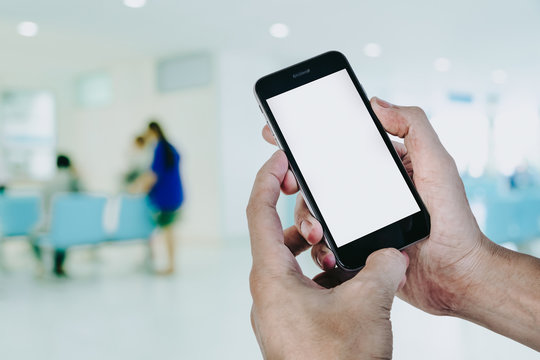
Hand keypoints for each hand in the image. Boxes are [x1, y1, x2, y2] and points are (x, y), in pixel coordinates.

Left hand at [247, 151, 408, 358]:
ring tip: (343, 248)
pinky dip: (321, 274)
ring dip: (315, 249)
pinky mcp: (291, 322)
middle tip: (324, 206)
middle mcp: (268, 289)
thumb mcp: (366, 304)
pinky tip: (349, 280)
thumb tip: (390, 253)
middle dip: (302, 217)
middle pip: (276, 235)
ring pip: (291, 262)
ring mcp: (278, 308)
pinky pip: (301, 285)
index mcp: (271, 276)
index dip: (267, 179)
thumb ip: (381, 266)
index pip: (259, 212)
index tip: (281, 159)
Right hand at [263, 97, 490, 315]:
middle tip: (289, 184)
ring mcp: (358, 220)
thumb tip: (376, 103)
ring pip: (316, 212)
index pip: (339, 146)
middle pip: (318, 180)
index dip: (308, 140)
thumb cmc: (453, 219)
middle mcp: (365, 191)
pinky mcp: (355, 246)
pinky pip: (326, 243)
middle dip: (297, 181)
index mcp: (382, 167)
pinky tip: (325, 250)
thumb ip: (414, 127)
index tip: (281, 135)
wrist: (456, 274)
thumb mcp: (437, 164)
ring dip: (307, 218)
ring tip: (314, 230)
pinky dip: (319, 246)